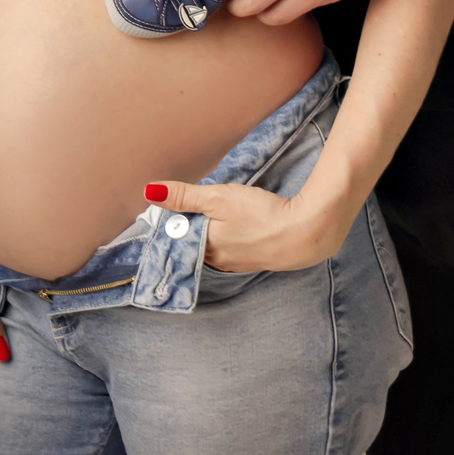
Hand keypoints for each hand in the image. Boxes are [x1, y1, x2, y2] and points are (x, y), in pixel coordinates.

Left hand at [146, 179, 356, 272]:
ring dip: (204, 234)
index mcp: (204, 248)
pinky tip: (229, 229)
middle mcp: (217, 261)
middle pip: (192, 243)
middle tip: (178, 210)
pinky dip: (223, 239)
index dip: (168, 223)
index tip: (160, 210)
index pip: (176, 237)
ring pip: (210, 247)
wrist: (304, 233)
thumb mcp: (219, 198)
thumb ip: (185, 196)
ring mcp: (236, 262)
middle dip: (185, 230)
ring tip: (200, 218)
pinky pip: (228, 250)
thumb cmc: (261, 214)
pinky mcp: (254, 259)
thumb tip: (149, 191)